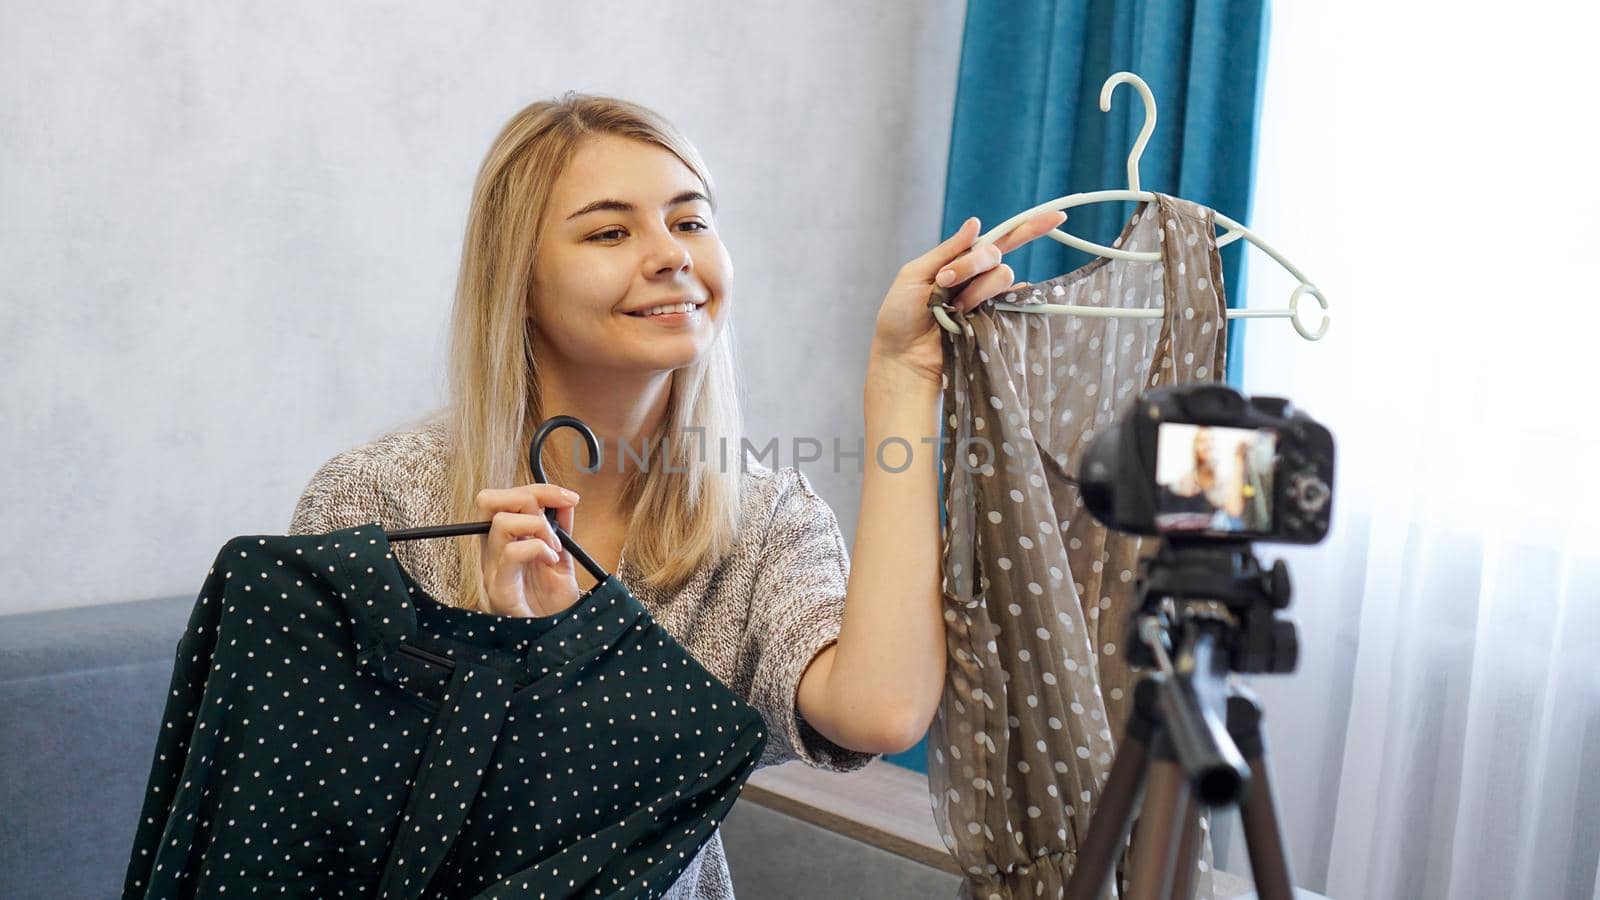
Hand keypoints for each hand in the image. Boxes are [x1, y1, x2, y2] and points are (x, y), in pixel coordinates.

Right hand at [475, 484, 581, 617]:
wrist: (556, 636)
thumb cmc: (553, 603)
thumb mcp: (561, 557)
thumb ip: (560, 528)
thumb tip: (566, 500)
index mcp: (504, 541)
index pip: (504, 498)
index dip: (537, 489)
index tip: (569, 497)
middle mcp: (492, 551)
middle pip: (489, 501)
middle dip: (528, 497)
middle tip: (554, 519)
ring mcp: (492, 570)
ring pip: (501, 523)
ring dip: (537, 527)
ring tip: (554, 548)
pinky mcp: (499, 589)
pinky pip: (511, 553)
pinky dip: (537, 548)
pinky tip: (551, 560)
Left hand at [869, 210, 1067, 383]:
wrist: (902, 357)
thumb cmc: (901, 317)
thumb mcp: (915, 275)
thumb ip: (947, 250)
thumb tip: (976, 223)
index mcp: (959, 261)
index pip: (998, 240)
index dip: (1029, 228)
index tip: (1057, 218)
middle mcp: (977, 279)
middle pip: (996, 254)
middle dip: (971, 264)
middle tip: (944, 281)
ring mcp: (987, 301)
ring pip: (1002, 277)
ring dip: (975, 289)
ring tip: (952, 309)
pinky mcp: (993, 323)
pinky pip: (1010, 305)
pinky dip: (999, 303)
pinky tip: (975, 313)